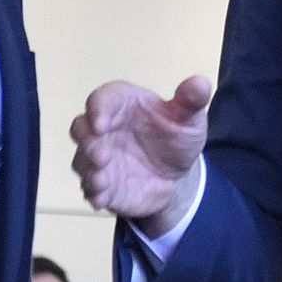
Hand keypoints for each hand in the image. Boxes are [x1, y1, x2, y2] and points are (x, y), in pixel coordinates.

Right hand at [71, 75, 211, 236]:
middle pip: (80, 128)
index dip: (97, 108)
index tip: (101, 122)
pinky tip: (102, 198)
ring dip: (88, 170)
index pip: (102, 99)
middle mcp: (104, 131)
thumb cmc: (175, 137)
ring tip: (102, 179)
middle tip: (100, 154)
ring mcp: (99, 159)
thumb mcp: (189, 119)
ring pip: (81, 161)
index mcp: (122, 105)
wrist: (177, 175)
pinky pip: (89, 189)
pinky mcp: (102, 185)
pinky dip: (93, 193)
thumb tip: (201, 83)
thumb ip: (191, 101)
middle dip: (86, 141)